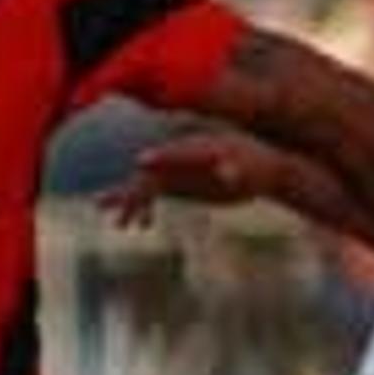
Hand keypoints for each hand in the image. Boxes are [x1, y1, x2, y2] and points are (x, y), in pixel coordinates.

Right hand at [102, 132, 287, 229]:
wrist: (261, 171)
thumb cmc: (257, 169)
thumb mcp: (249, 171)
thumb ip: (235, 170)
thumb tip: (229, 173)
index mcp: (195, 149)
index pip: (173, 152)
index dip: (158, 157)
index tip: (141, 163)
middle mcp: (180, 158)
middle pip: (152, 172)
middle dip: (134, 188)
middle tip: (112, 202)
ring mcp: (177, 171)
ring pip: (147, 185)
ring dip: (131, 202)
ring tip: (119, 222)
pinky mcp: (178, 185)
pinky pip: (155, 195)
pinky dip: (145, 208)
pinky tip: (142, 225)